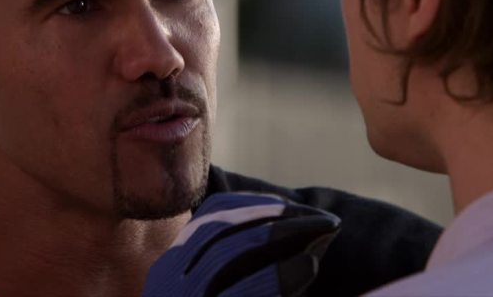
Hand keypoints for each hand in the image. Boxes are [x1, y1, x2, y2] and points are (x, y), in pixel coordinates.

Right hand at [143, 192, 340, 296]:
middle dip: (276, 216)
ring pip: (228, 252)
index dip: (253, 205)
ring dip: (280, 235)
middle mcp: (169, 281)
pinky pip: (242, 291)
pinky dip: (276, 275)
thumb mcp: (226, 295)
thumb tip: (314, 233)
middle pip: (221, 229)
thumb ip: (260, 270)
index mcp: (171, 270)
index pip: (210, 217)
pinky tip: (308, 266)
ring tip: (322, 233)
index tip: (292, 207)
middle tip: (322, 219)